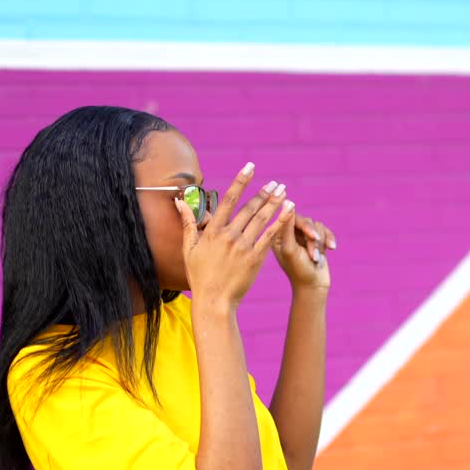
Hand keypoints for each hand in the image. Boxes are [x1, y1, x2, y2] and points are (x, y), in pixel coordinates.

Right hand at [177, 165, 294, 309]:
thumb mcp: (188, 248)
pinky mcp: (255, 258)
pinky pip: (270, 236)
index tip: (250, 168)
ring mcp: (243, 246)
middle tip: (275, 183)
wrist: (214, 301)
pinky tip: (289, 210)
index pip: (228, 199)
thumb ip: (187, 222)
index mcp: (213, 231)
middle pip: (249, 208)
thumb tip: (179, 201)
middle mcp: (228, 235)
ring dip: (274, 202)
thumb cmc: (200, 276)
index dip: (241, 181)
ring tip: (283, 191)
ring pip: (261, 218)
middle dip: (264, 193)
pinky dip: (281, 221)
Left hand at [272, 208, 336, 290]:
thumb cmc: (298, 270)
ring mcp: (303, 236)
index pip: (290, 217)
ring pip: (317, 226)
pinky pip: (325, 230)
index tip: (311, 235)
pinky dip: (329, 240)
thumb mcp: (290, 248)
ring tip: (317, 258)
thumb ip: (287, 226)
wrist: (313, 287)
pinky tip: (332, 249)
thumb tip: (287, 202)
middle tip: (315, 246)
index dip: (302, 224)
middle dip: (312, 236)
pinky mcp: (316, 240)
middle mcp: (289, 233)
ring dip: (320, 243)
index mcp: (277, 234)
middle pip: (305, 220)